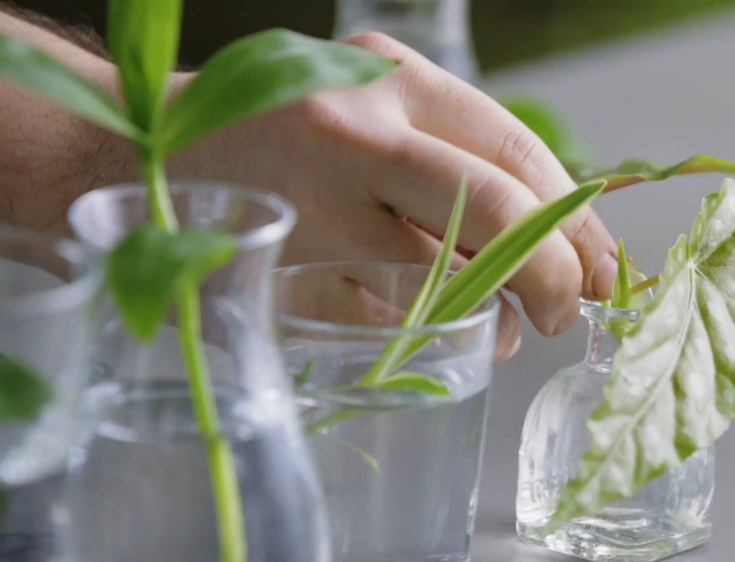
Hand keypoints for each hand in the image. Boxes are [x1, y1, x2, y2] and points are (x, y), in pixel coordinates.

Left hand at [164, 33, 618, 362]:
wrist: (141, 151)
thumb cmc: (204, 238)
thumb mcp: (303, 290)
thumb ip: (413, 301)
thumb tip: (507, 326)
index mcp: (341, 148)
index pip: (483, 207)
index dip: (539, 272)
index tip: (554, 322)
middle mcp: (371, 93)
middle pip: (512, 164)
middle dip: (566, 237)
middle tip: (592, 295)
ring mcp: (383, 67)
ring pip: (507, 136)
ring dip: (555, 207)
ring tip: (583, 266)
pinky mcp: (389, 63)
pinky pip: (478, 125)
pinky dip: (518, 179)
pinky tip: (538, 223)